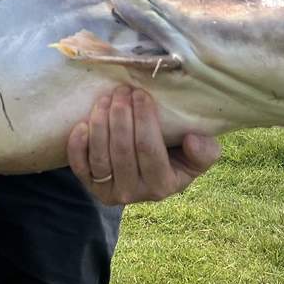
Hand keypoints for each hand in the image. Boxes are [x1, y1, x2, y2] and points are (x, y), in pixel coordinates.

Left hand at [67, 86, 219, 203]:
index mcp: (163, 186)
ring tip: (106, 98)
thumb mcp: (197, 157)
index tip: (141, 93)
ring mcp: (109, 191)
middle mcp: (134, 193)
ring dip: (100, 122)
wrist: (147, 175)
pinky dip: (78, 145)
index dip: (144, 119)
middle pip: (122, 150)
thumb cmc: (175, 158)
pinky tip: (82, 123)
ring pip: (100, 156)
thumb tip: (193, 139)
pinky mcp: (90, 186)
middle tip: (122, 90)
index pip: (149, 148)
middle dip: (121, 115)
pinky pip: (79, 166)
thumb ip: (205, 151)